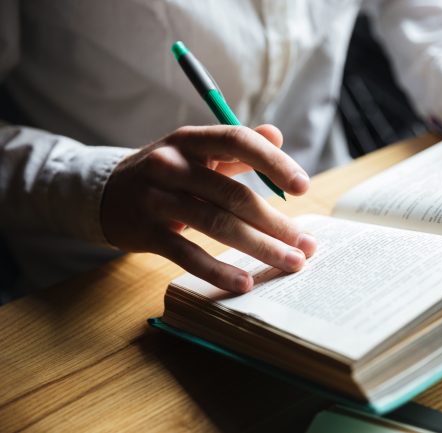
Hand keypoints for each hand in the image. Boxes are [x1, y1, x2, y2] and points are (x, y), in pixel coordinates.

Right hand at [101, 124, 316, 293]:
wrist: (105, 193)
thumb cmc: (166, 173)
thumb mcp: (196, 152)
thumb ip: (236, 147)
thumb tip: (276, 135)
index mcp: (191, 140)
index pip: (237, 141)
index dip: (273, 163)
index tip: (303, 186)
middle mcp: (172, 164)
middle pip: (234, 195)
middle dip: (276, 223)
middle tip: (305, 245)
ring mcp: (157, 199)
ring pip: (217, 225)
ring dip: (260, 247)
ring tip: (290, 263)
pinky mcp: (146, 233)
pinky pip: (187, 255)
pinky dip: (218, 270)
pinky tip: (245, 282)